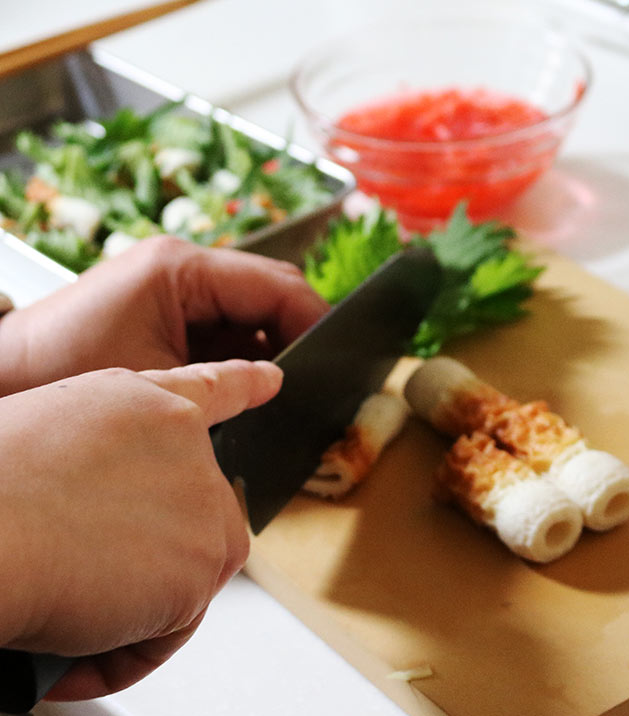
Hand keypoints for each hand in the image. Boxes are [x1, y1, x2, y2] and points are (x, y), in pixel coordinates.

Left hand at [0, 236, 327, 395]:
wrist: (2, 386)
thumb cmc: (65, 374)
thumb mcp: (163, 380)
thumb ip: (235, 378)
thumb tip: (291, 387)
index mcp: (184, 267)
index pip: (278, 285)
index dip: (317, 321)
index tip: (342, 361)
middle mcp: (186, 269)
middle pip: (272, 295)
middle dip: (301, 335)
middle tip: (323, 382)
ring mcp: (179, 291)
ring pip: (255, 314)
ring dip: (277, 349)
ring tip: (294, 390)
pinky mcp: (172, 315)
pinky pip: (229, 331)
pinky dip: (249, 358)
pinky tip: (257, 389)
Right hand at [0, 359, 280, 699]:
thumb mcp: (49, 431)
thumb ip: (107, 455)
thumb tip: (109, 508)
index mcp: (142, 402)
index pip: (206, 388)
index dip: (242, 384)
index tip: (270, 381)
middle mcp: (186, 442)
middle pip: (200, 509)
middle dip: (158, 552)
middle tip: (96, 577)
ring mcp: (204, 498)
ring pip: (193, 569)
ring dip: (143, 604)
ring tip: (77, 614)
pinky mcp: (205, 560)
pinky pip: (177, 623)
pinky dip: (130, 649)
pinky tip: (78, 649)